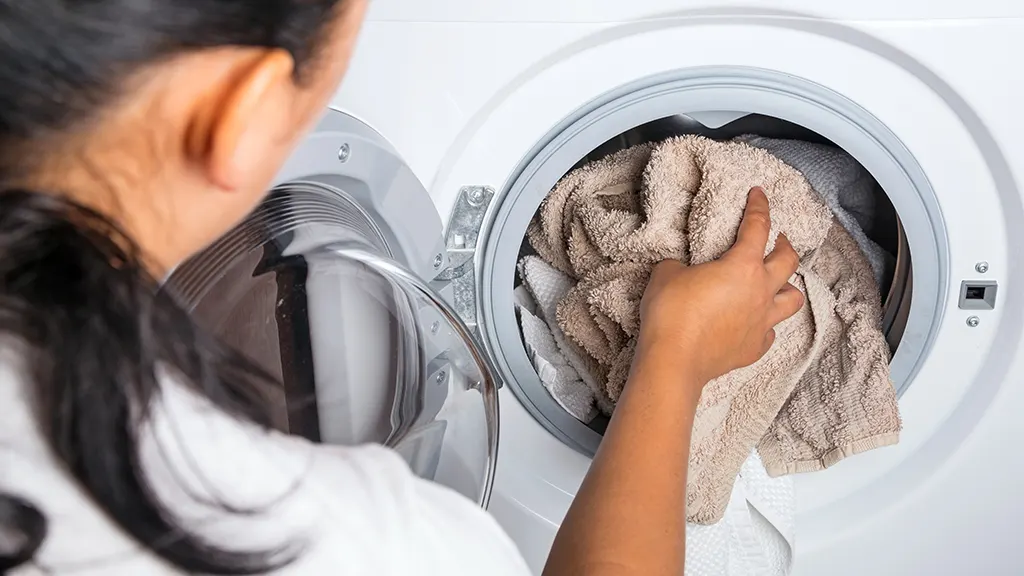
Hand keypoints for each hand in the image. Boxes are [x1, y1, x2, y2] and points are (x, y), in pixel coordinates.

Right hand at [636, 187, 804, 384]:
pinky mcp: (754, 348)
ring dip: (788, 287)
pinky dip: (766, 323)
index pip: (758, 227)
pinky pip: (770, 332)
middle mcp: (761, 292)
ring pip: (793, 300)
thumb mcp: (666, 274)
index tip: (759, 194)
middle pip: (789, 261)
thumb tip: (683, 269)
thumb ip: (680, 264)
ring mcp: (762, 322)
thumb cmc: (671, 313)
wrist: (674, 360)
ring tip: (777, 283)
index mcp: (743, 266)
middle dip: (785, 245)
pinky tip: (755, 321)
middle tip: (777, 240)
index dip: (760, 206)